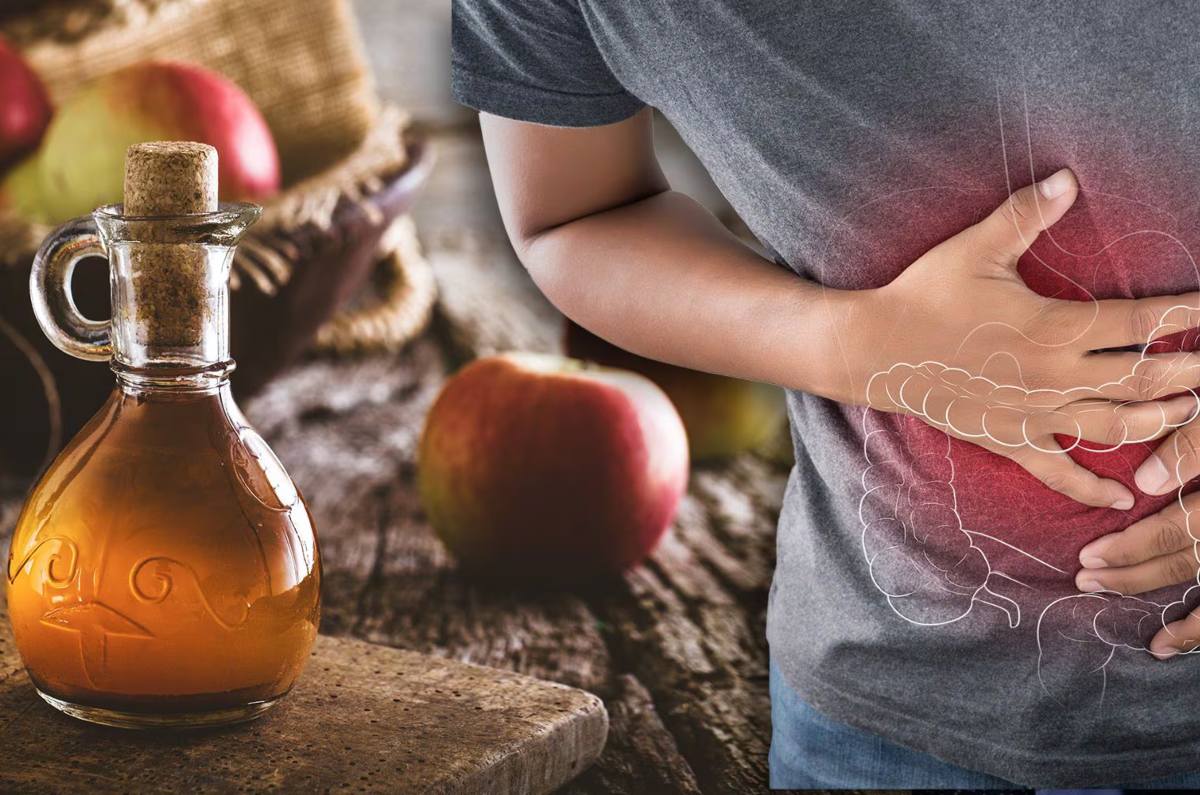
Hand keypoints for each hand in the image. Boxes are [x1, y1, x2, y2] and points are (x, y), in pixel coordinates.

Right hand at [846, 168, 1199, 508]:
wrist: (874, 350)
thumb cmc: (924, 295)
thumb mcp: (974, 248)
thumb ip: (1026, 215)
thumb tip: (1069, 179)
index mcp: (1052, 327)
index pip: (1140, 322)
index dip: (1187, 314)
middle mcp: (1052, 377)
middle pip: (1143, 380)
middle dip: (1192, 372)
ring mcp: (1032, 414)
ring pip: (1115, 427)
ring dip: (1161, 420)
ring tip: (1193, 410)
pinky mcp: (1010, 440)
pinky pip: (1058, 473)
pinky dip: (1092, 489)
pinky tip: (1126, 499)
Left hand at [1076, 414, 1199, 658]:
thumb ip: (1194, 444)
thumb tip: (1148, 484)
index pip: (1181, 530)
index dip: (1134, 547)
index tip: (1089, 557)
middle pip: (1196, 561)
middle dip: (1140, 577)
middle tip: (1088, 583)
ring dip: (1195, 625)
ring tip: (1158, 645)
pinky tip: (1198, 644)